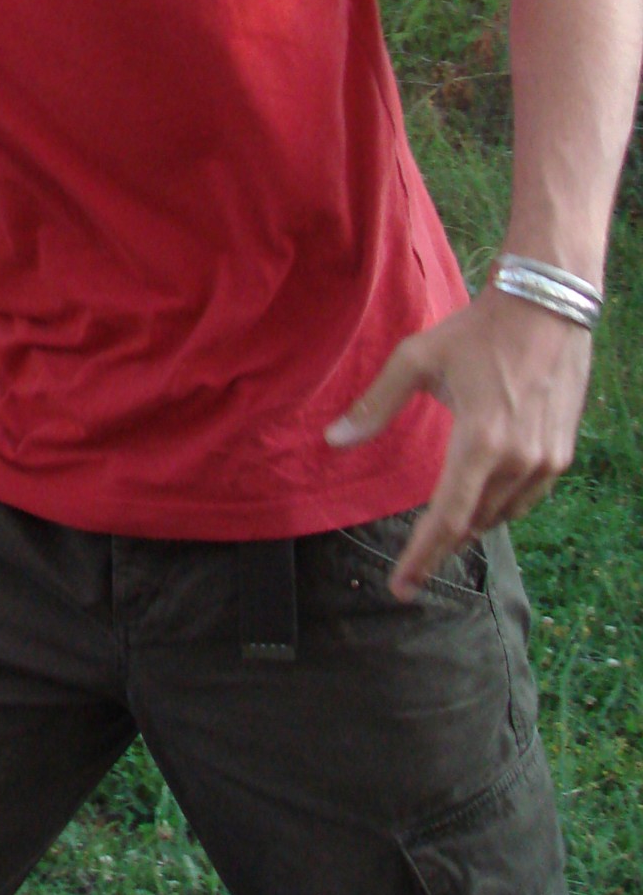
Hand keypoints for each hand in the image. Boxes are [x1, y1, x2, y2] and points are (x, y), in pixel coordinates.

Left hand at [325, 291, 598, 599]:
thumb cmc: (476, 333)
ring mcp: (546, 459)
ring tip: (439, 541)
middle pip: (474, 523)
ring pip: (502, 514)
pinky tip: (477, 506)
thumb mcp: (415, 361)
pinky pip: (526, 498)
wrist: (547, 308)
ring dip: (469, 528)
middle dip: (441, 548)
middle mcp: (519, 459)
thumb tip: (333, 439)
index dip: (423, 555)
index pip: (448, 517)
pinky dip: (497, 508)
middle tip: (411, 573)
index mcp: (481, 442)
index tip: (402, 586)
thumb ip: (374, 406)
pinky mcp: (561, 453)